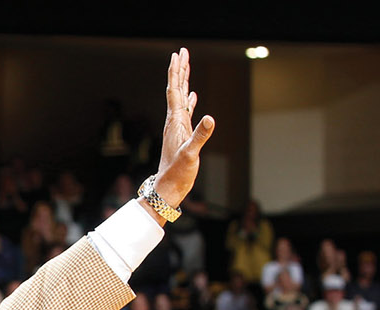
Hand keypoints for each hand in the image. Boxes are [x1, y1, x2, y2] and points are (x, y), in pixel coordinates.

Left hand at [150, 48, 215, 215]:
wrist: (168, 187)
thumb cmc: (177, 172)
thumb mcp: (191, 154)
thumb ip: (200, 136)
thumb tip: (210, 117)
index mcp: (175, 121)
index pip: (175, 90)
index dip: (176, 71)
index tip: (178, 54)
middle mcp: (174, 120)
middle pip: (177, 89)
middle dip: (180, 70)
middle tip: (182, 51)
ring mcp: (178, 127)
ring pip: (181, 98)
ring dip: (184, 81)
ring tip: (186, 66)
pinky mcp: (182, 134)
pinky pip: (187, 111)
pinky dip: (190, 100)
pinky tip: (193, 95)